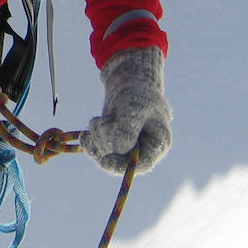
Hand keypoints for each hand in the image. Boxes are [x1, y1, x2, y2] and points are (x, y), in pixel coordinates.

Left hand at [80, 47, 171, 174]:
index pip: (142, 164)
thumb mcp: (134, 106)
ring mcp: (126, 149)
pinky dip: (89, 139)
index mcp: (158, 143)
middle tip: (99, 122)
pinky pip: (95, 150)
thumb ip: (128, 128)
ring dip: (97, 136)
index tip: (105, 161)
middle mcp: (143, 150)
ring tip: (100, 118)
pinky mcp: (111, 145)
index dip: (123, 166)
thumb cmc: (137, 91)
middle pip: (120, 160)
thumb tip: (118, 150)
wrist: (128, 81)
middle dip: (105, 141)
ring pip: (105, 154)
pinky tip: (93, 125)